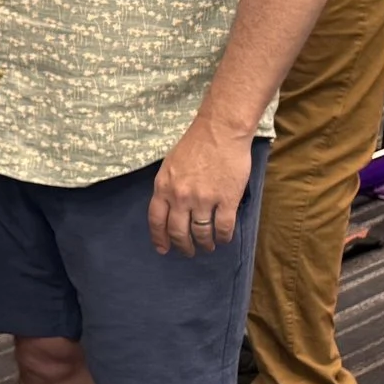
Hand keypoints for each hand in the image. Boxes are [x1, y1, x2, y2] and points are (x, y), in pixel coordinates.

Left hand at [149, 118, 251, 255]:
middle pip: (178, 231)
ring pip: (201, 233)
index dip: (159, 238)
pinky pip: (223, 228)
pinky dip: (223, 237)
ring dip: (204, 244)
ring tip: (208, 246)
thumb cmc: (195, 144)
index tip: (163, 249)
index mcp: (163, 187)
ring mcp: (203, 200)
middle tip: (188, 252)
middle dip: (183, 246)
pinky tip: (223, 239)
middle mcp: (180, 197)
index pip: (156, 220)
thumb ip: (168, 186)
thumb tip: (170, 207)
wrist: (220, 132)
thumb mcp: (170, 165)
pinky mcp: (226, 201)